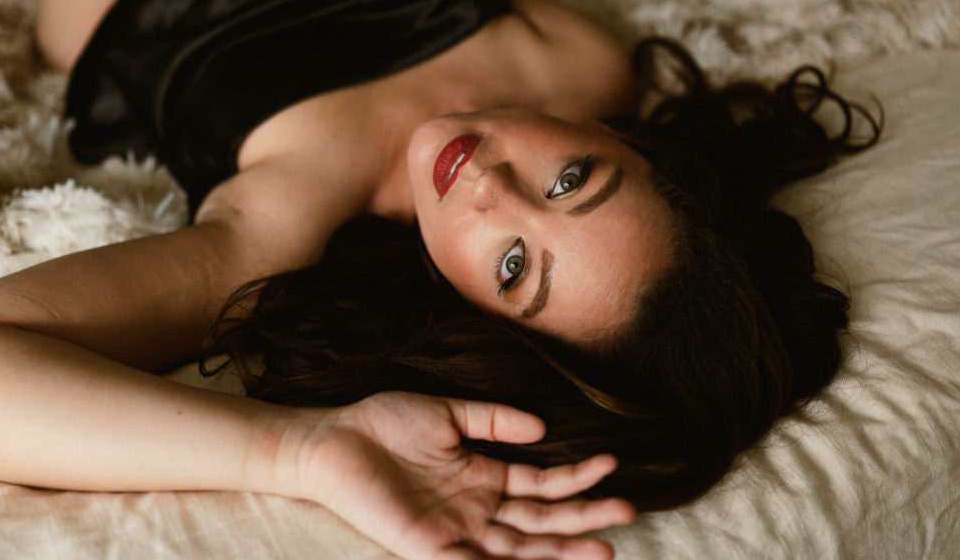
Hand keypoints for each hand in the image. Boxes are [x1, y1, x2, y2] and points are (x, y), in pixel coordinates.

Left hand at [297, 392, 633, 559]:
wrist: (332, 441)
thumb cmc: (383, 424)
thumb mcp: (446, 414)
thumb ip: (492, 420)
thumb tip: (541, 426)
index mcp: (481, 476)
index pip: (540, 483)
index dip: (576, 477)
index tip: (612, 463)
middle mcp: (475, 509)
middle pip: (540, 520)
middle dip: (583, 519)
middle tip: (627, 512)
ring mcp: (454, 531)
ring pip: (519, 547)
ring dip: (559, 551)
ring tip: (604, 549)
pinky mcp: (427, 547)